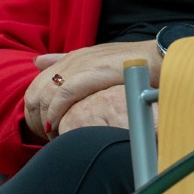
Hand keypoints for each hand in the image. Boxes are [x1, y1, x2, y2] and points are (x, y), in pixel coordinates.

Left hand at [24, 40, 159, 139]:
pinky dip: (57, 114)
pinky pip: (62, 96)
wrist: (159, 57)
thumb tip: (38, 62)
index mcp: (71, 58)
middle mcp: (72, 60)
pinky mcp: (92, 73)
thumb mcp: (96, 60)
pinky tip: (61, 127)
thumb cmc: (132, 64)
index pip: (35, 86)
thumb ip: (66, 62)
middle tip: (47, 136)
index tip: (45, 128)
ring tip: (55, 136)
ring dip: (46, 121)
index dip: (35, 111)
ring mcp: (81, 66)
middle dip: (35, 119)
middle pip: (34, 93)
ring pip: (45, 96)